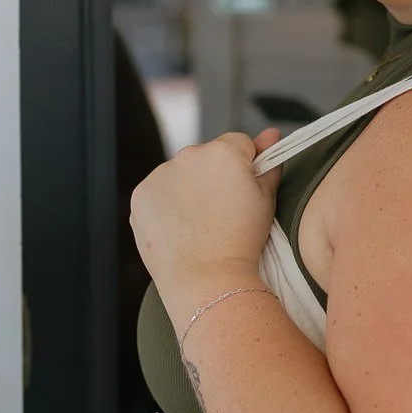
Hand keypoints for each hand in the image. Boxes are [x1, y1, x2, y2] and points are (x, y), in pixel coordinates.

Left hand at [129, 127, 282, 316]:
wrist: (207, 277)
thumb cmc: (241, 241)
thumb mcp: (265, 200)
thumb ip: (268, 162)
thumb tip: (271, 134)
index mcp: (223, 152)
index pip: (238, 143)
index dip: (244, 165)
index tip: (243, 189)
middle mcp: (188, 155)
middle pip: (206, 156)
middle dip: (213, 176)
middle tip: (221, 212)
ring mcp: (160, 174)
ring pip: (179, 174)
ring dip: (188, 189)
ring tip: (199, 224)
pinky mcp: (140, 195)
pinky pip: (157, 192)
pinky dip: (165, 206)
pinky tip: (179, 229)